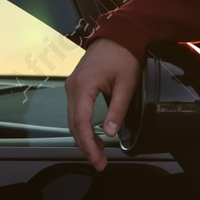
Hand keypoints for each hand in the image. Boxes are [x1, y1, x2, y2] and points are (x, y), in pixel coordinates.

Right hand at [64, 38, 140, 170]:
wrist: (119, 36)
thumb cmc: (123, 55)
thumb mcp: (127, 84)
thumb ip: (117, 109)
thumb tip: (109, 132)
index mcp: (83, 86)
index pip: (81, 123)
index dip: (88, 145)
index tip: (97, 160)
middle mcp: (72, 87)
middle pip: (73, 125)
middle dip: (85, 147)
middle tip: (99, 163)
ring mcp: (72, 86)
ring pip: (72, 120)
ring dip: (83, 139)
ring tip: (97, 155)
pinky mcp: (77, 87)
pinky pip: (75, 111)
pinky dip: (82, 127)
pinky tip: (92, 137)